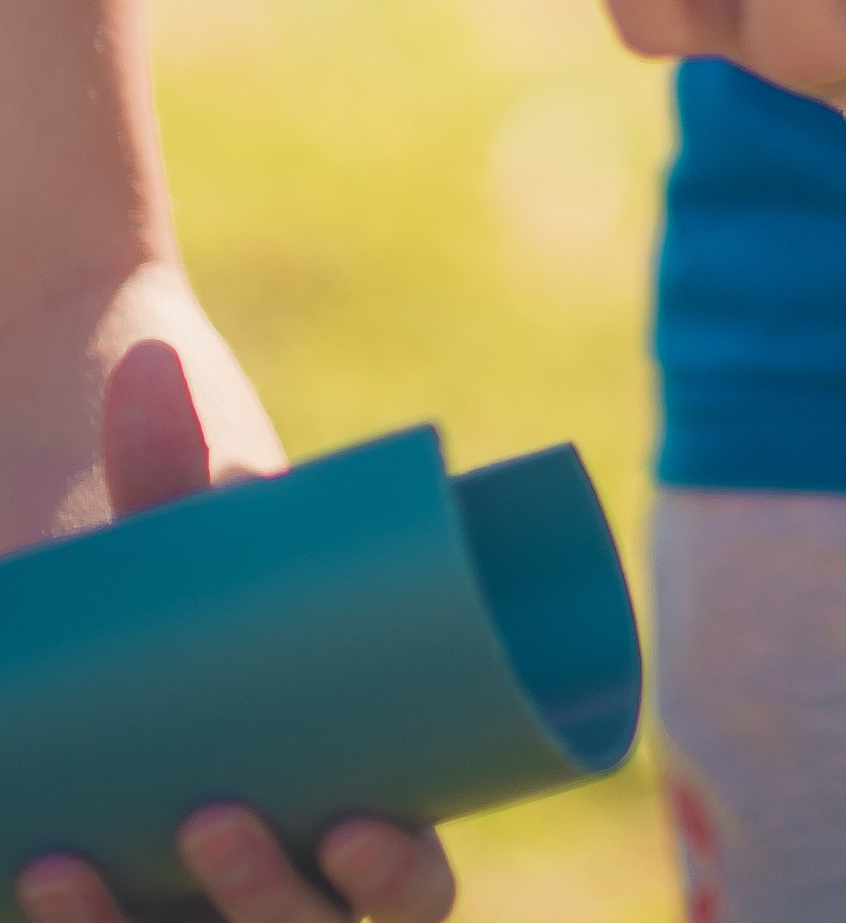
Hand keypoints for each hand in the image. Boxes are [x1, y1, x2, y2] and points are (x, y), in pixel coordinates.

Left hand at [13, 346, 454, 922]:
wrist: (113, 650)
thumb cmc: (204, 602)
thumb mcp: (193, 555)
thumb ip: (165, 471)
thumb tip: (146, 368)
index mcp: (370, 819)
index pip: (416, 894)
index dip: (399, 884)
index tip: (363, 824)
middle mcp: (297, 894)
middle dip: (262, 905)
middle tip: (210, 819)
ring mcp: (212, 919)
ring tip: (67, 867)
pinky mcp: (131, 920)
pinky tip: (26, 874)